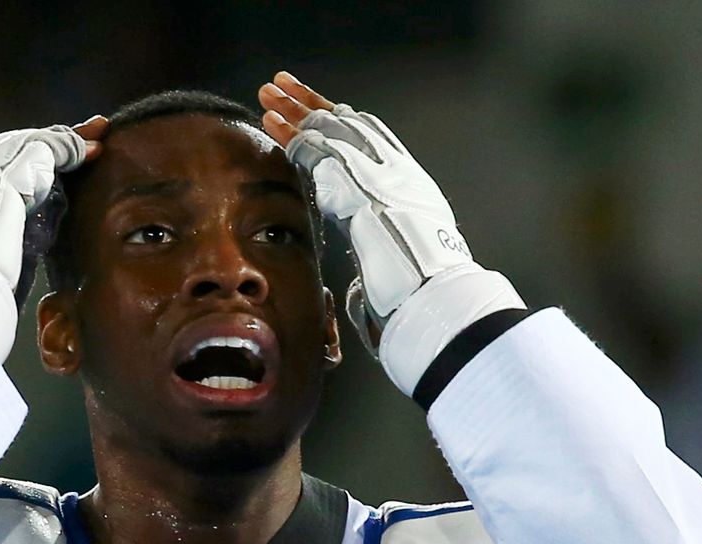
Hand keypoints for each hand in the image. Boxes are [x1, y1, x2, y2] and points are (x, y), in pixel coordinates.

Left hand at [260, 73, 481, 355]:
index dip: (340, 127)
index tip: (318, 115)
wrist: (431, 287)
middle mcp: (396, 171)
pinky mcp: (355, 178)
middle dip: (313, 105)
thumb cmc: (419, 293)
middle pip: (347, 125)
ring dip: (297, 109)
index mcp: (409, 189)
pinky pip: (318, 148)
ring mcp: (377, 170)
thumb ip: (375, 278)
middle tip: (284, 88)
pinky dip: (294, 135)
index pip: (370, 145)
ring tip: (269, 91)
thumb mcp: (396, 277)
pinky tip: (272, 123)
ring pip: (330, 126)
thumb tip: (359, 297)